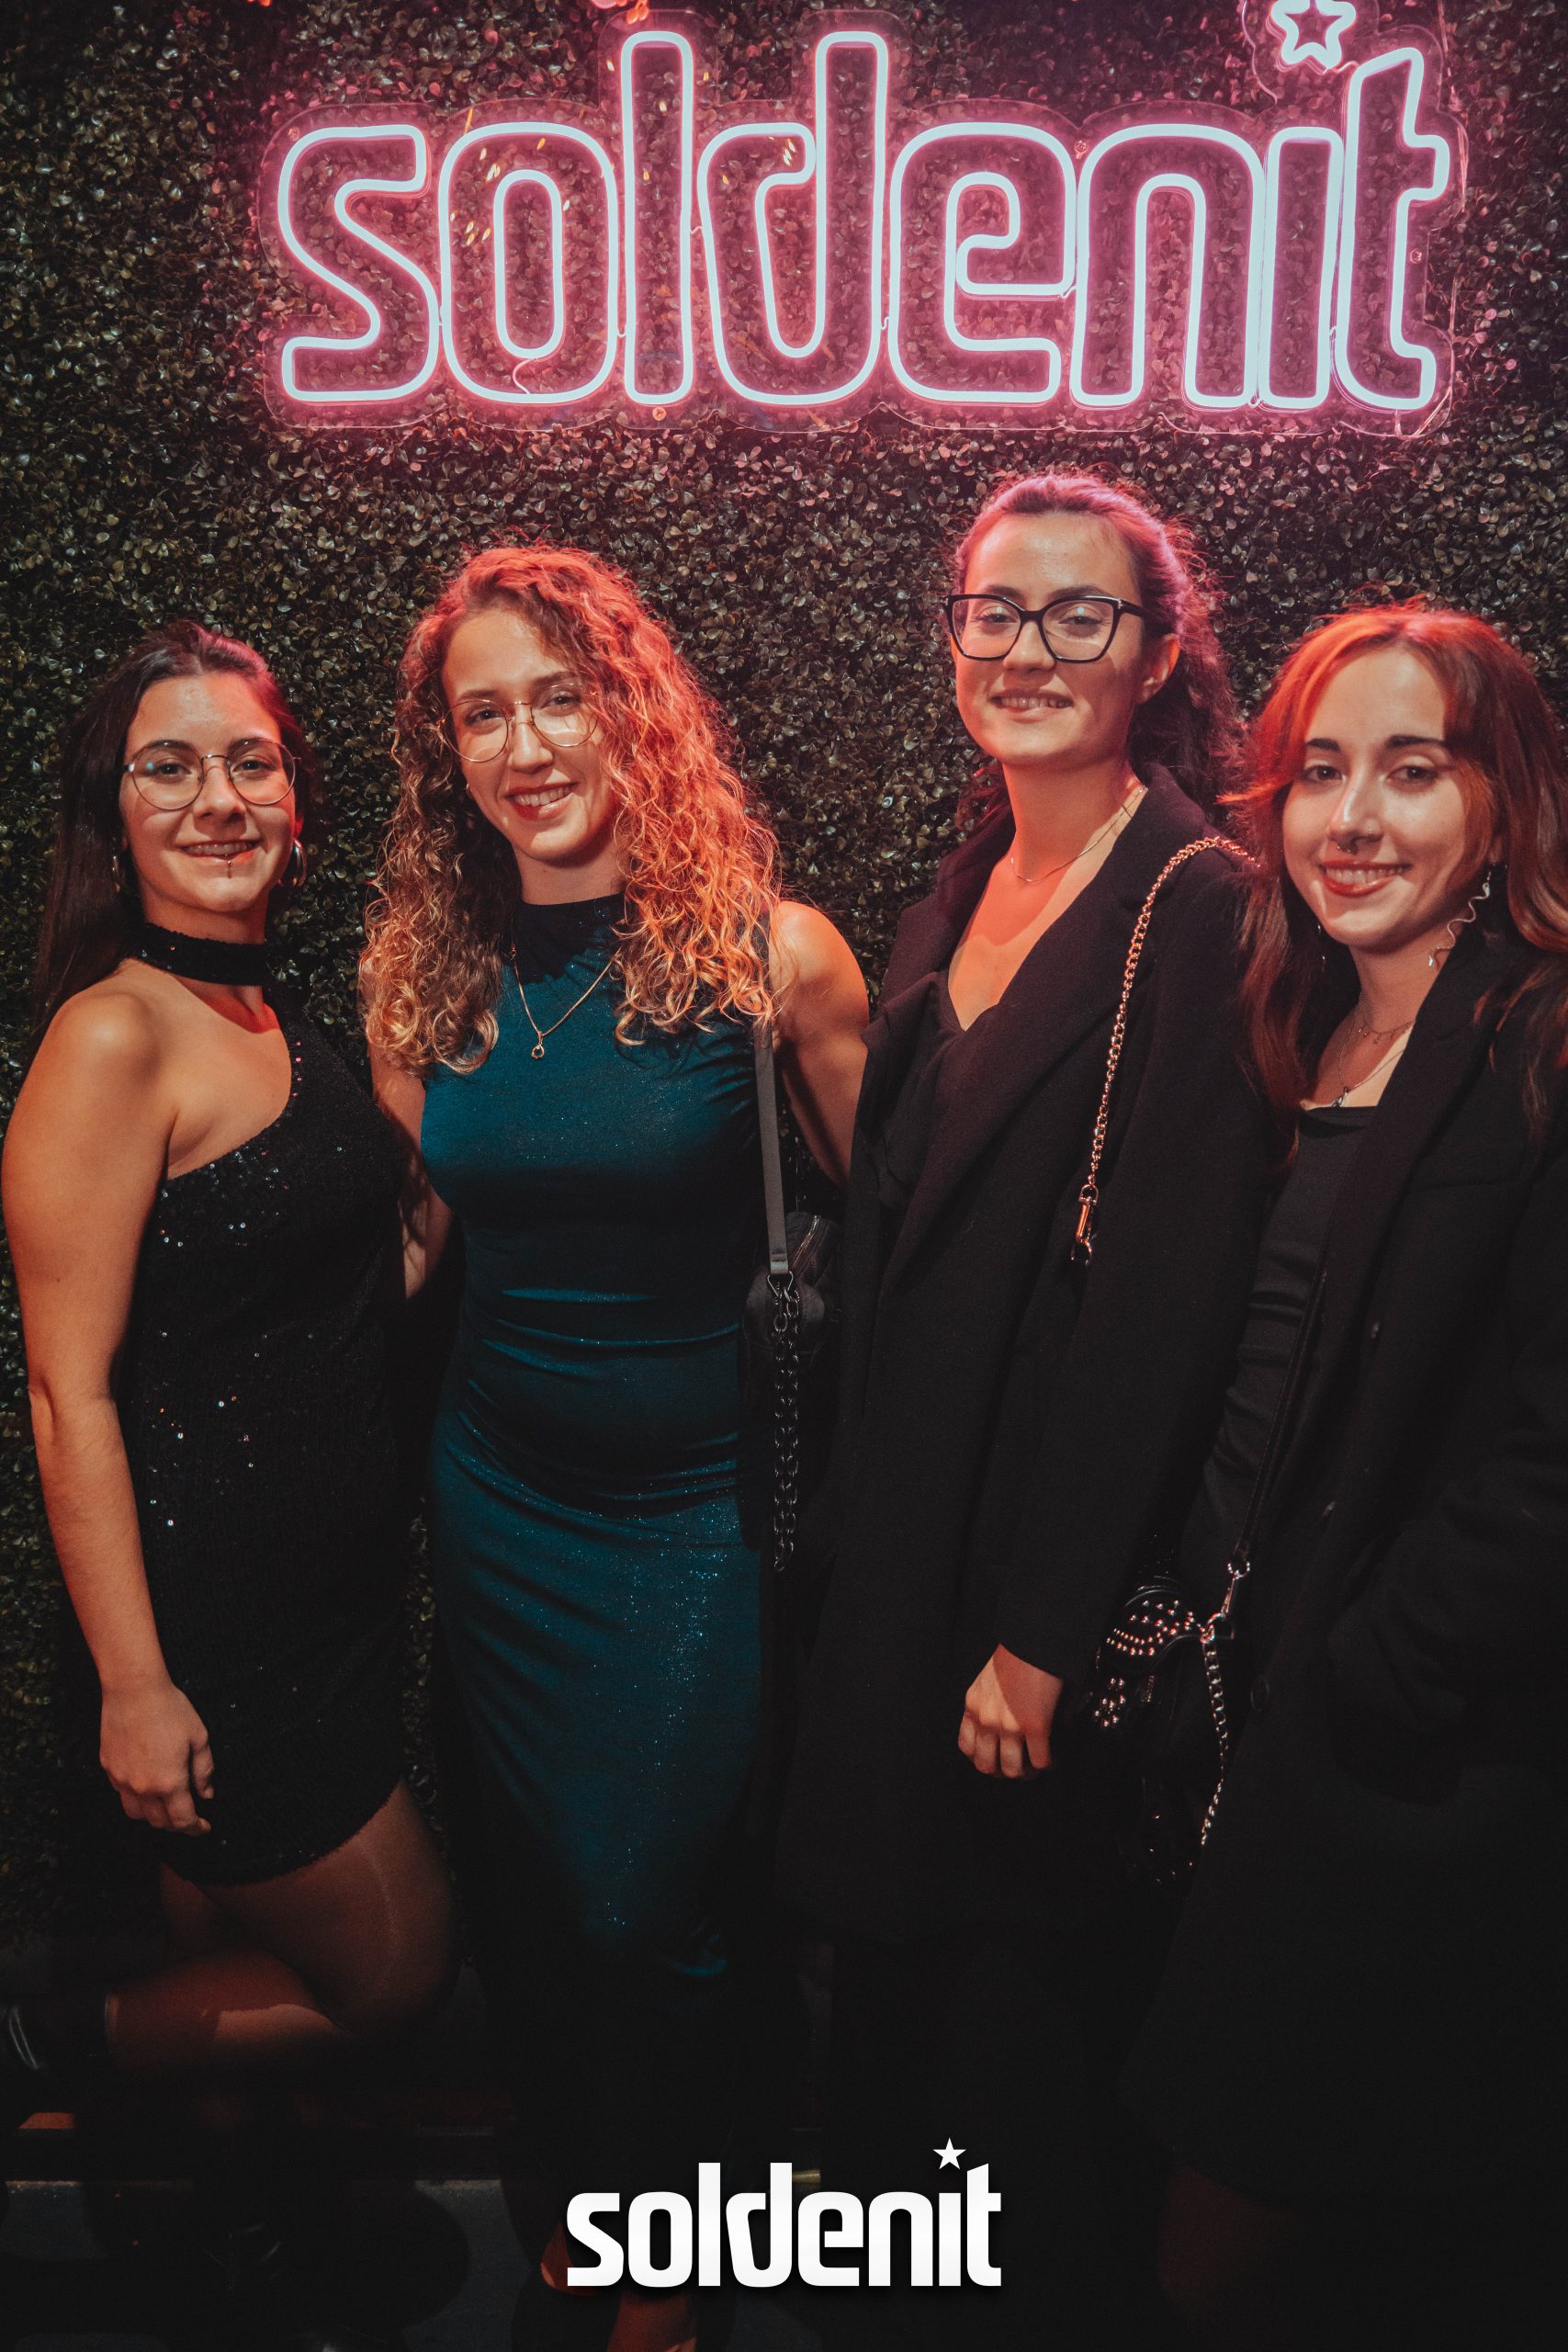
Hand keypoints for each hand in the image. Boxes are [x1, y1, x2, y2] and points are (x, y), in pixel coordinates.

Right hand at [99, 1680, 214, 1834]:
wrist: (133, 1690)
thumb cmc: (170, 1710)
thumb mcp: (199, 1737)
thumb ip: (204, 1770)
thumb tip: (206, 1794)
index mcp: (169, 1782)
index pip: (182, 1820)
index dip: (196, 1828)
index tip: (204, 1827)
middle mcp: (143, 1787)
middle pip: (158, 1822)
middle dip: (176, 1824)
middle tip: (188, 1815)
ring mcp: (122, 1780)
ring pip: (136, 1814)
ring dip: (153, 1816)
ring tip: (165, 1805)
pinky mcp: (109, 1769)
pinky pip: (122, 1794)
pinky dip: (136, 1798)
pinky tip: (146, 1785)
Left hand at [958, 1645, 1061, 1778]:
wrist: (1035, 1640)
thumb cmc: (1015, 1655)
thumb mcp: (986, 1681)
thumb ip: (986, 1704)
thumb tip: (997, 1727)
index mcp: (973, 1706)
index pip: (967, 1748)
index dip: (983, 1759)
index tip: (996, 1759)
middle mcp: (986, 1720)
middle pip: (987, 1766)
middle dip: (1003, 1771)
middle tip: (1018, 1766)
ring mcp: (1009, 1725)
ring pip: (1013, 1770)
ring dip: (1026, 1772)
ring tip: (1037, 1765)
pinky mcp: (1035, 1726)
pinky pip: (1040, 1760)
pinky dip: (1047, 1764)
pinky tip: (1053, 1758)